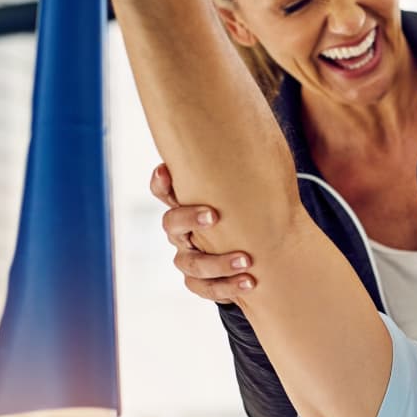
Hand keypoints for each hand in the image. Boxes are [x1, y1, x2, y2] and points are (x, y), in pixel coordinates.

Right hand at [150, 163, 255, 303]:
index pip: (163, 191)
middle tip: (214, 216)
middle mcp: (181, 232)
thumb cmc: (245, 213)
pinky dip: (226, 287)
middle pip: (170, 225)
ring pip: (190, 263)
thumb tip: (253, 129)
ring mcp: (187, 258)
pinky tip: (249, 282)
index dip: (161, 183)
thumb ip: (240, 170)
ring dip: (217, 262)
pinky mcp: (199, 282)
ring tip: (246, 260)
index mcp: (185, 205)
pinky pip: (204, 288)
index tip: (167, 171)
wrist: (255, 251)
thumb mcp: (242, 191)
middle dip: (189, 219)